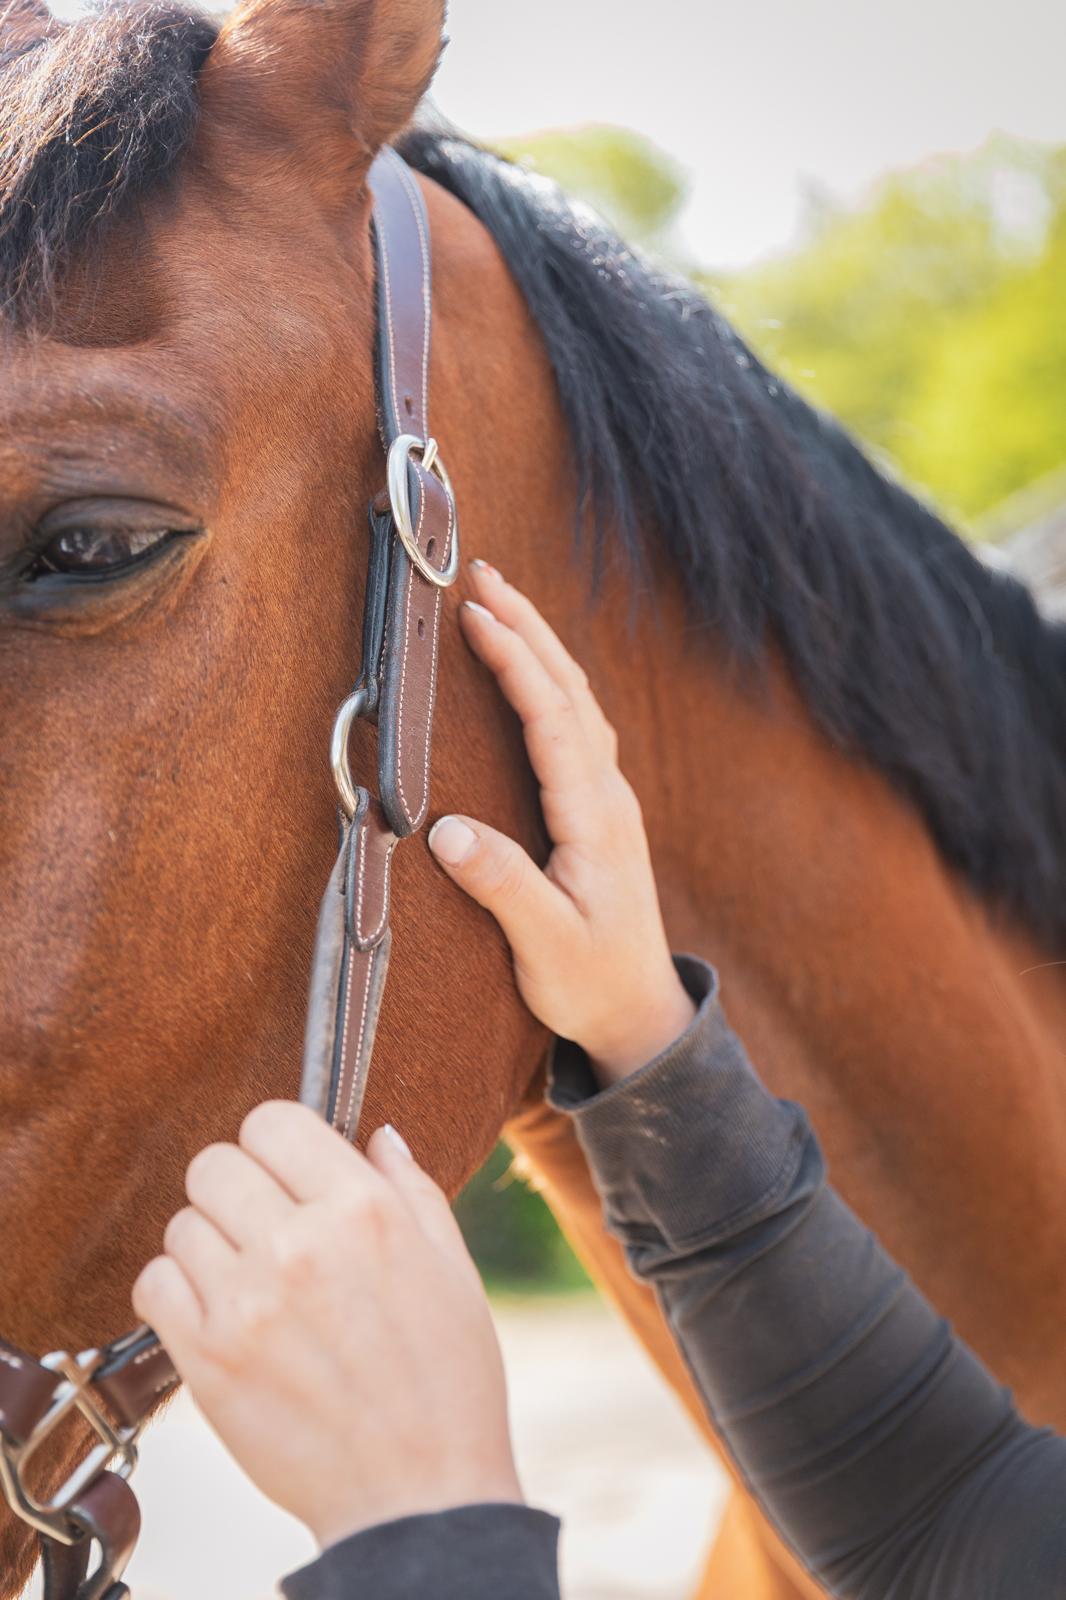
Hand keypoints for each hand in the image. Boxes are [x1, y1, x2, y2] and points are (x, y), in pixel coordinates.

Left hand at [132, 1104, 521, 1550]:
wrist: (417, 1498)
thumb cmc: (447, 1384)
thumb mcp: (454, 1269)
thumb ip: (411, 1188)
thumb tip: (377, 1133)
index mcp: (364, 1210)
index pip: (273, 1121)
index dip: (276, 1141)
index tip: (286, 1170)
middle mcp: (300, 1244)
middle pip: (214, 1164)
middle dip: (237, 1187)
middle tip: (262, 1224)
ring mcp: (248, 1302)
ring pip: (182, 1223)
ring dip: (209, 1242)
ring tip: (247, 1279)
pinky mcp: (208, 1359)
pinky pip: (155, 1284)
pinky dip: (176, 1290)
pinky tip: (216, 1311)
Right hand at [428, 562, 694, 1083]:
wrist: (641, 1013)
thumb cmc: (591, 982)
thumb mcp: (544, 944)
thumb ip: (502, 885)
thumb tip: (445, 830)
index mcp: (594, 820)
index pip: (554, 721)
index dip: (516, 663)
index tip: (476, 615)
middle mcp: (608, 798)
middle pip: (571, 692)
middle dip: (528, 627)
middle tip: (483, 575)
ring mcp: (609, 802)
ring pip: (578, 702)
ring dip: (540, 647)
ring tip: (499, 603)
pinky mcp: (600, 812)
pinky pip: (578, 726)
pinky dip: (550, 683)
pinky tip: (531, 673)